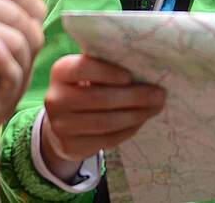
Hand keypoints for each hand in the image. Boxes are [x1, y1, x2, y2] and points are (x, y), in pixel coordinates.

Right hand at [40, 56, 165, 178]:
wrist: (62, 121)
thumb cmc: (85, 87)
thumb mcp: (89, 72)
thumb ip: (109, 67)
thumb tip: (147, 69)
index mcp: (61, 71)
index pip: (83, 68)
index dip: (108, 72)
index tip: (130, 76)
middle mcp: (55, 98)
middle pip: (98, 98)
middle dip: (134, 97)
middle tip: (159, 94)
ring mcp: (60, 126)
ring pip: (105, 122)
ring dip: (135, 115)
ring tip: (155, 108)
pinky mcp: (70, 147)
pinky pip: (106, 139)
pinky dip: (128, 130)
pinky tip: (140, 122)